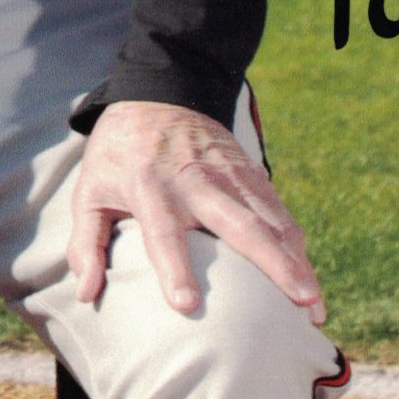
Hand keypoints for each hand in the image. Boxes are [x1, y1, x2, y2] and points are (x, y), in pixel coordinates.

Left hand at [68, 99, 323, 324]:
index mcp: (148, 186)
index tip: (186, 305)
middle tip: (297, 301)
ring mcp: (228, 175)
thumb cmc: (118, 152)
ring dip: (295, 261)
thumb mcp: (89, 188)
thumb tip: (85, 294)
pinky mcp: (249, 172)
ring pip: (269, 221)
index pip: (162, 232)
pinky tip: (309, 277)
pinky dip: (295, 244)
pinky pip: (277, 211)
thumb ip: (85, 241)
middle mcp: (193, 181)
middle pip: (238, 225)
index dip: (173, 268)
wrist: (157, 94)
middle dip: (270, 264)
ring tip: (313, 304)